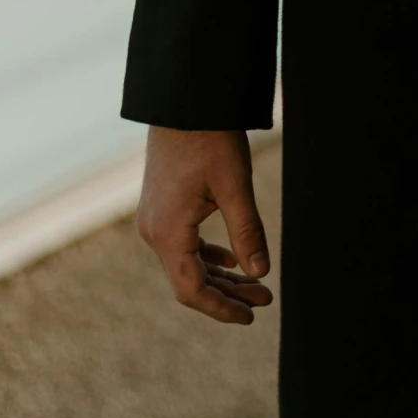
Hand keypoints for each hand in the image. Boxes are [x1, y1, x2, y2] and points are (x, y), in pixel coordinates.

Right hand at [137, 125, 273, 324]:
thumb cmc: (210, 140)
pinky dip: (208, 256)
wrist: (183, 102)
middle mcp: (153, 232)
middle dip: (227, 294)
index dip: (221, 308)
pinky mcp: (161, 208)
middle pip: (190, 280)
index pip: (192, 290)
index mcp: (167, 233)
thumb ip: (247, 232)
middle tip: (264, 300)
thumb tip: (261, 274)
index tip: (251, 316)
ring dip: (221, 276)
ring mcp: (154, 220)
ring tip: (256, 284)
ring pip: (188, 263)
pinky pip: (183, 244)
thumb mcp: (235, 186)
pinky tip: (231, 260)